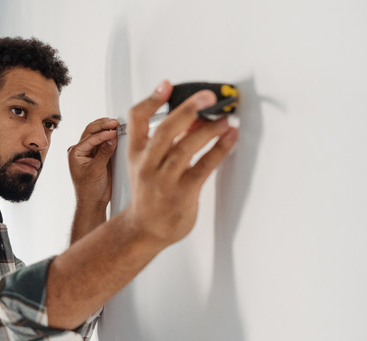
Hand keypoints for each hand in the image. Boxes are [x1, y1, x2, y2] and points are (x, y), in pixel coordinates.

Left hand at [67, 118, 119, 208]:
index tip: (114, 132)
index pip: (90, 137)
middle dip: (103, 125)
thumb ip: (104, 152)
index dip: (102, 134)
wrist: (93, 202)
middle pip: (91, 131)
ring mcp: (90, 152)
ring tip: (118, 125)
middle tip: (115, 123)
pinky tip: (118, 134)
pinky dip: (111, 137)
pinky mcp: (99, 155)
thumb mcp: (97, 170)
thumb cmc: (89, 189)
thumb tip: (112, 137)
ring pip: (98, 134)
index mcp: (75, 152)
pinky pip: (105, 142)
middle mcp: (81, 150)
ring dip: (107, 129)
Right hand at [124, 80, 237, 246]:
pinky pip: (204, 166)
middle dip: (187, 110)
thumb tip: (194, 119)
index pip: (137, 120)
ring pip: (185, 147)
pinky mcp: (183, 192)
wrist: (144, 229)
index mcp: (136, 154)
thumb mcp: (145, 165)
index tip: (166, 85)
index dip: (151, 100)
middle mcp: (148, 164)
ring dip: (208, 129)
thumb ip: (165, 143)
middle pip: (165, 130)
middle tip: (206, 96)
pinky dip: (219, 149)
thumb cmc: (148, 196)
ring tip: (224, 118)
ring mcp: (165, 179)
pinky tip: (230, 137)